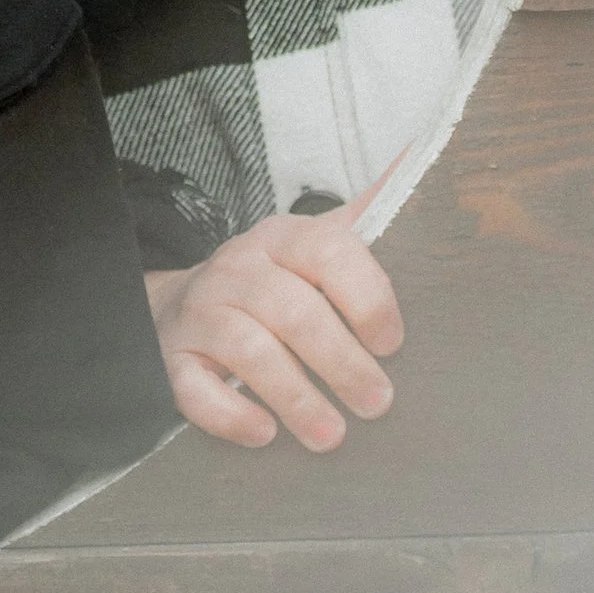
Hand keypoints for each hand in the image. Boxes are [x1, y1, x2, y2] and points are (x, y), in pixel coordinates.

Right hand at [146, 207, 401, 452]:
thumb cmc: (274, 284)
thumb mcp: (316, 244)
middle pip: (291, 310)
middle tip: (378, 403)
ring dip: (295, 396)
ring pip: (248, 348)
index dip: (366, 297)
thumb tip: (419, 156)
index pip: (326, 250)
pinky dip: (230, 413)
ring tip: (332, 436)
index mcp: (281, 239)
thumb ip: (368, 213)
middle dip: (340, 361)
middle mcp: (238, 269)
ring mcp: (203, 313)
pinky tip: (264, 433)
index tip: (392, 343)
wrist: (183, 308)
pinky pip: (194, 387)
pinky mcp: (174, 359)